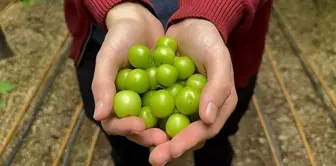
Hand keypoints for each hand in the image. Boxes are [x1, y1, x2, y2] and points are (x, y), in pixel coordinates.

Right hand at [91, 2, 167, 146]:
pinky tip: (192, 114)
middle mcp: (130, 105)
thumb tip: (99, 115)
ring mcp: (148, 100)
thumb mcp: (108, 57)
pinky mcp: (164, 93)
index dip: (126, 128)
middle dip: (150, 135)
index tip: (139, 125)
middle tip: (164, 138)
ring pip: (156, 122)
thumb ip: (102, 84)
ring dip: (166, 129)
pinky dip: (179, 111)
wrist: (140, 22)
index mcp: (113, 101)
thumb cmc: (119, 37)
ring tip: (179, 133)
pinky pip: (171, 105)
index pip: (115, 123)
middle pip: (138, 129)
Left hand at [149, 19, 237, 165]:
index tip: (172, 149)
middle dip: (170, 148)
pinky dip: (146, 119)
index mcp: (217, 106)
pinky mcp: (165, 97)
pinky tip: (133, 125)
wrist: (189, 26)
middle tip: (155, 158)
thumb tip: (207, 119)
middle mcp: (199, 110)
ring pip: (168, 128)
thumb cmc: (208, 41)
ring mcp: (181, 105)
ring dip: (155, 138)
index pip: (205, 130)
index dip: (189, 141)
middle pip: (185, 135)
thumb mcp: (218, 59)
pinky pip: (156, 112)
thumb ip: (217, 87)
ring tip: (141, 145)